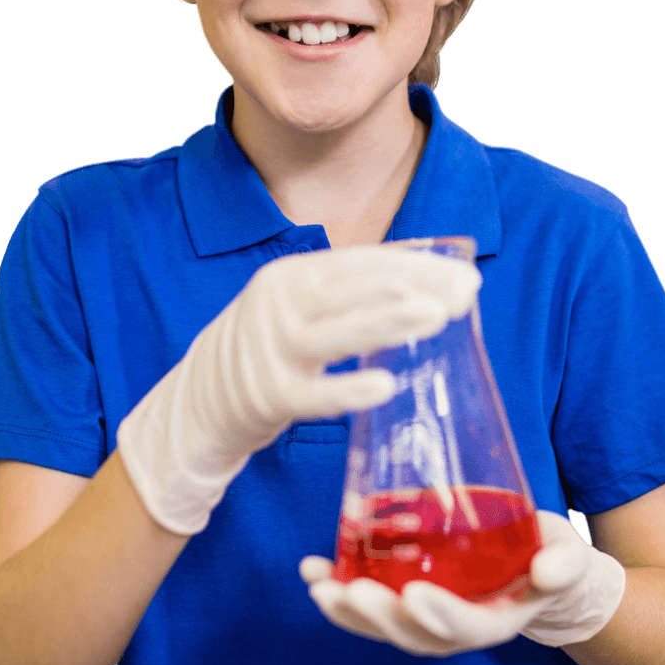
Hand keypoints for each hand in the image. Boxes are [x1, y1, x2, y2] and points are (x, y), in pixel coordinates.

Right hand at [117, 244, 480, 534]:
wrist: (199, 401)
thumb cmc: (270, 351)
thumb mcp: (301, 309)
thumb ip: (353, 299)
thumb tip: (432, 293)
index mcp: (294, 275)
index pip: (365, 263)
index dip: (418, 267)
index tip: (466, 277)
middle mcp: (279, 303)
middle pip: (355, 288)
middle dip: (415, 288)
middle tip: (464, 293)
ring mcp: (271, 349)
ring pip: (336, 330)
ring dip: (389, 321)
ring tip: (436, 315)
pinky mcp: (266, 396)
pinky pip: (313, 395)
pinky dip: (348, 390)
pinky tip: (385, 384)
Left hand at [299, 511, 625, 655]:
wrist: (534, 564)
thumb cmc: (548, 555)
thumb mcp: (565, 553)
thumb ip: (560, 562)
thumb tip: (546, 570)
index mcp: (496, 620)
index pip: (467, 629)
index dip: (441, 616)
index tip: (415, 595)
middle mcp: (456, 627)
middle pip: (414, 633)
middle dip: (380, 616)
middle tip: (351, 592)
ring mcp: (427, 616)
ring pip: (384, 626)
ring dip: (347, 611)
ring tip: (318, 587)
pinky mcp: (406, 599)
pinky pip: (369, 605)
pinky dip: (338, 591)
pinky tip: (312, 572)